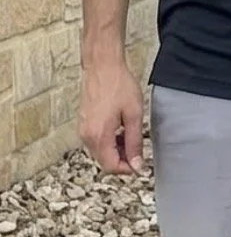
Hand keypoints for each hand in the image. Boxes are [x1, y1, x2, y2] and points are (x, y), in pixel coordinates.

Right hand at [78, 55, 146, 175]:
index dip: (127, 169)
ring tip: (131, 137)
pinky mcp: (83, 124)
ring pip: (100, 152)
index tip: (141, 164)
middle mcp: (86, 136)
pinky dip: (109, 142)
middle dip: (122, 161)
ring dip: (116, 151)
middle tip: (139, 151)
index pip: (110, 166)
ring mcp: (82, 130)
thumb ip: (134, 142)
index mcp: (98, 135)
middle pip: (104, 162)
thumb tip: (137, 164)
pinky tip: (121, 131)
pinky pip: (96, 142)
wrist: (103, 67)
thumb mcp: (134, 114)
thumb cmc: (119, 86)